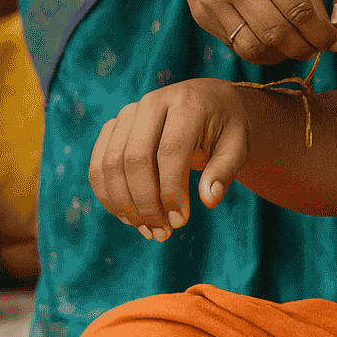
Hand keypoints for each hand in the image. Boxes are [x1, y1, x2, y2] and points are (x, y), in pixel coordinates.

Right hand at [88, 78, 247, 241]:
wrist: (209, 102)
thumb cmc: (226, 128)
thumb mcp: (237, 146)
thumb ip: (224, 171)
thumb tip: (209, 200)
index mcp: (187, 104)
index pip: (170, 152)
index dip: (171, 191)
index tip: (180, 221)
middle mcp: (152, 103)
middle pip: (135, 159)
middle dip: (146, 203)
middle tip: (162, 234)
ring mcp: (129, 113)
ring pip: (111, 164)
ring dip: (124, 204)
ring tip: (148, 230)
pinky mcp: (115, 126)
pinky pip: (99, 164)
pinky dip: (108, 195)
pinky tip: (128, 218)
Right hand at [176, 0, 336, 64]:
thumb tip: (332, 37)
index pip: (298, 11)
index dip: (321, 34)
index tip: (336, 43)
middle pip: (275, 34)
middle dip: (303, 48)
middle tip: (317, 48)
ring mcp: (212, 1)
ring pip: (253, 48)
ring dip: (282, 56)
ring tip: (296, 47)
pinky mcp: (202, 16)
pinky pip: (237, 47)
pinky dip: (261, 52)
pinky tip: (273, 44)